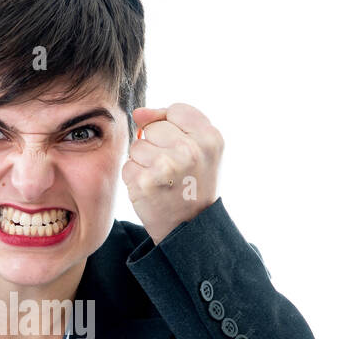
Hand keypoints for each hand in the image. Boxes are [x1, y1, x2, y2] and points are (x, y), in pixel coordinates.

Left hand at [122, 103, 223, 244]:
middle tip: (173, 170)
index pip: (175, 111)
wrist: (189, 227)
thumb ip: (173, 121)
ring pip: (137, 146)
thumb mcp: (200, 148)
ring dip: (144, 163)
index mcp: (210, 137)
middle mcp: (190, 150)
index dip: (173, 130)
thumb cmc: (193, 182)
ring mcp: (166, 166)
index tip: (182, 151)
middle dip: (157, 146)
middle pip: (152, 128)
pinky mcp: (145, 183)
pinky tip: (151, 190)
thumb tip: (138, 113)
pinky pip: (128, 166)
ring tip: (162, 180)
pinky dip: (135, 178)